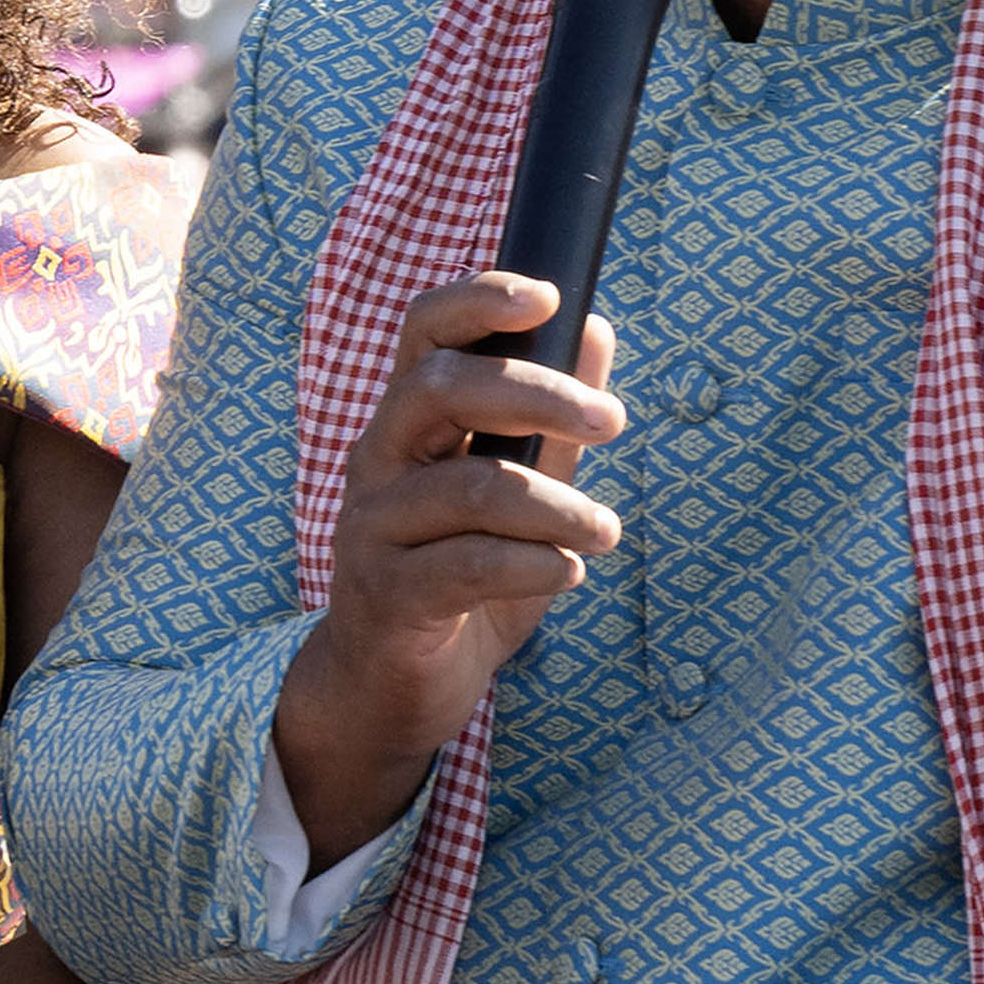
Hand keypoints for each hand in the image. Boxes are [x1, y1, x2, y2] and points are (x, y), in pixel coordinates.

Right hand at [267, 275, 624, 863]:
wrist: (395, 687)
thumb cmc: (460, 578)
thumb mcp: (517, 494)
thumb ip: (549, 425)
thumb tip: (595, 329)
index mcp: (407, 422)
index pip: (423, 331)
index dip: (478, 300)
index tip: (549, 296)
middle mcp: (377, 461)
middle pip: (438, 387)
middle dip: (538, 394)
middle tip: (612, 422)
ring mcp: (371, 529)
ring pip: (470, 487)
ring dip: (557, 505)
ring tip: (605, 530)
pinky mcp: (386, 596)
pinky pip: (468, 566)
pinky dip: (534, 565)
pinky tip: (567, 572)